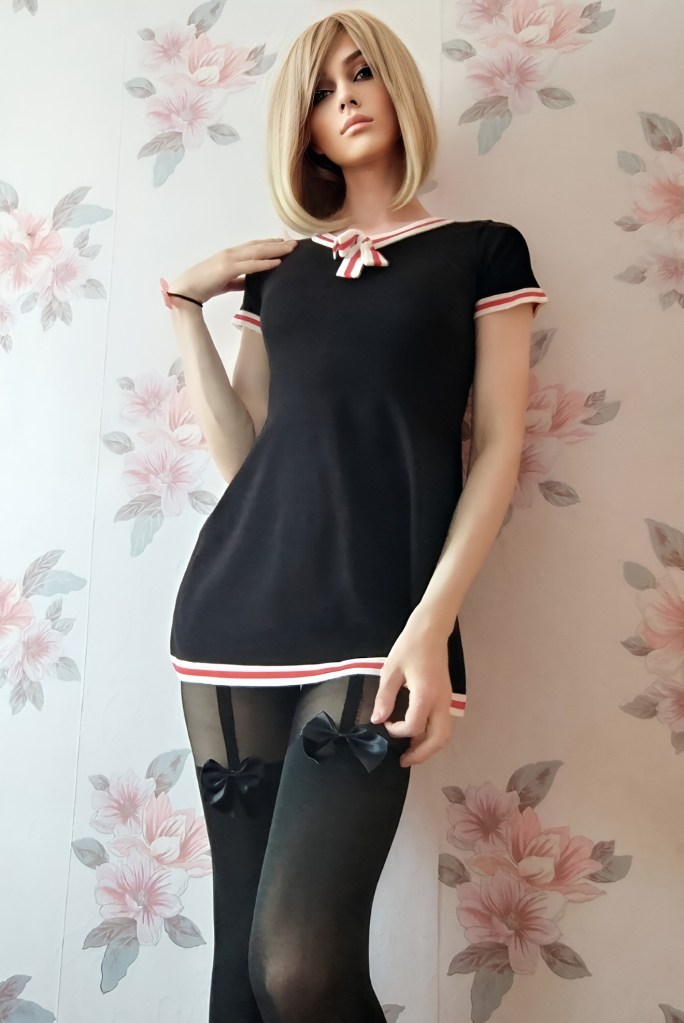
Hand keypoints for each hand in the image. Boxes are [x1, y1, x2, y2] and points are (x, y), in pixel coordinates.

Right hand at [166, 236, 298, 305]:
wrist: (186, 290)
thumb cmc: (203, 286)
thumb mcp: (225, 282)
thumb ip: (237, 280)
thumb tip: (249, 282)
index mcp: (230, 255)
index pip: (253, 247)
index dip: (269, 244)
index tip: (284, 243)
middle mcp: (231, 253)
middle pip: (259, 246)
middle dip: (278, 244)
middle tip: (295, 243)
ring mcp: (229, 259)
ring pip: (257, 252)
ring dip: (276, 250)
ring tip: (291, 249)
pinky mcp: (228, 269)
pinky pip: (250, 265)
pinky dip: (265, 263)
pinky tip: (278, 262)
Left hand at [370, 613, 452, 767]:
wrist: (431, 630)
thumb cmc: (410, 646)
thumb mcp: (391, 670)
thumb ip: (385, 697)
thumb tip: (377, 720)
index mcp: (426, 694)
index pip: (414, 726)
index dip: (398, 732)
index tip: (384, 724)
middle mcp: (441, 701)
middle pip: (439, 738)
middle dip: (422, 754)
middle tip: (403, 760)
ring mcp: (447, 700)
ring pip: (445, 733)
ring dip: (429, 747)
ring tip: (410, 752)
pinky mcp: (446, 697)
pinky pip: (443, 724)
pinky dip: (432, 735)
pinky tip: (416, 735)